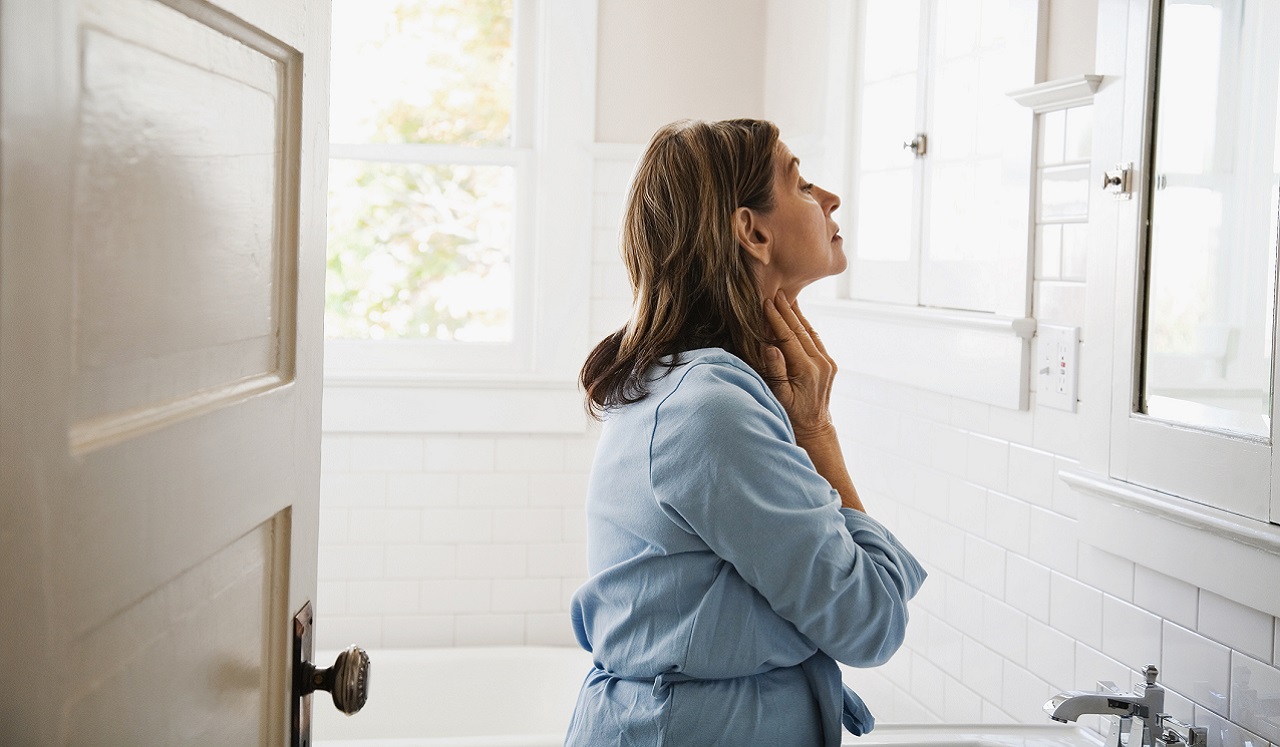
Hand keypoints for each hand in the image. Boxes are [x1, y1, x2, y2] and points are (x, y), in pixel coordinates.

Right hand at [761, 291, 837, 441]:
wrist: (814, 428)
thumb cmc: (791, 414)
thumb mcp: (779, 395)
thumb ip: (775, 370)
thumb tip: (770, 346)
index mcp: (806, 370)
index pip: (788, 338)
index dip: (776, 319)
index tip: (766, 303)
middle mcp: (820, 364)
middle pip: (800, 331)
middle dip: (787, 311)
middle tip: (777, 293)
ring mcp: (828, 363)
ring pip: (810, 332)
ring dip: (798, 315)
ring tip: (788, 298)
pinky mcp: (830, 364)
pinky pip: (816, 340)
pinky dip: (805, 327)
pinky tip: (798, 317)